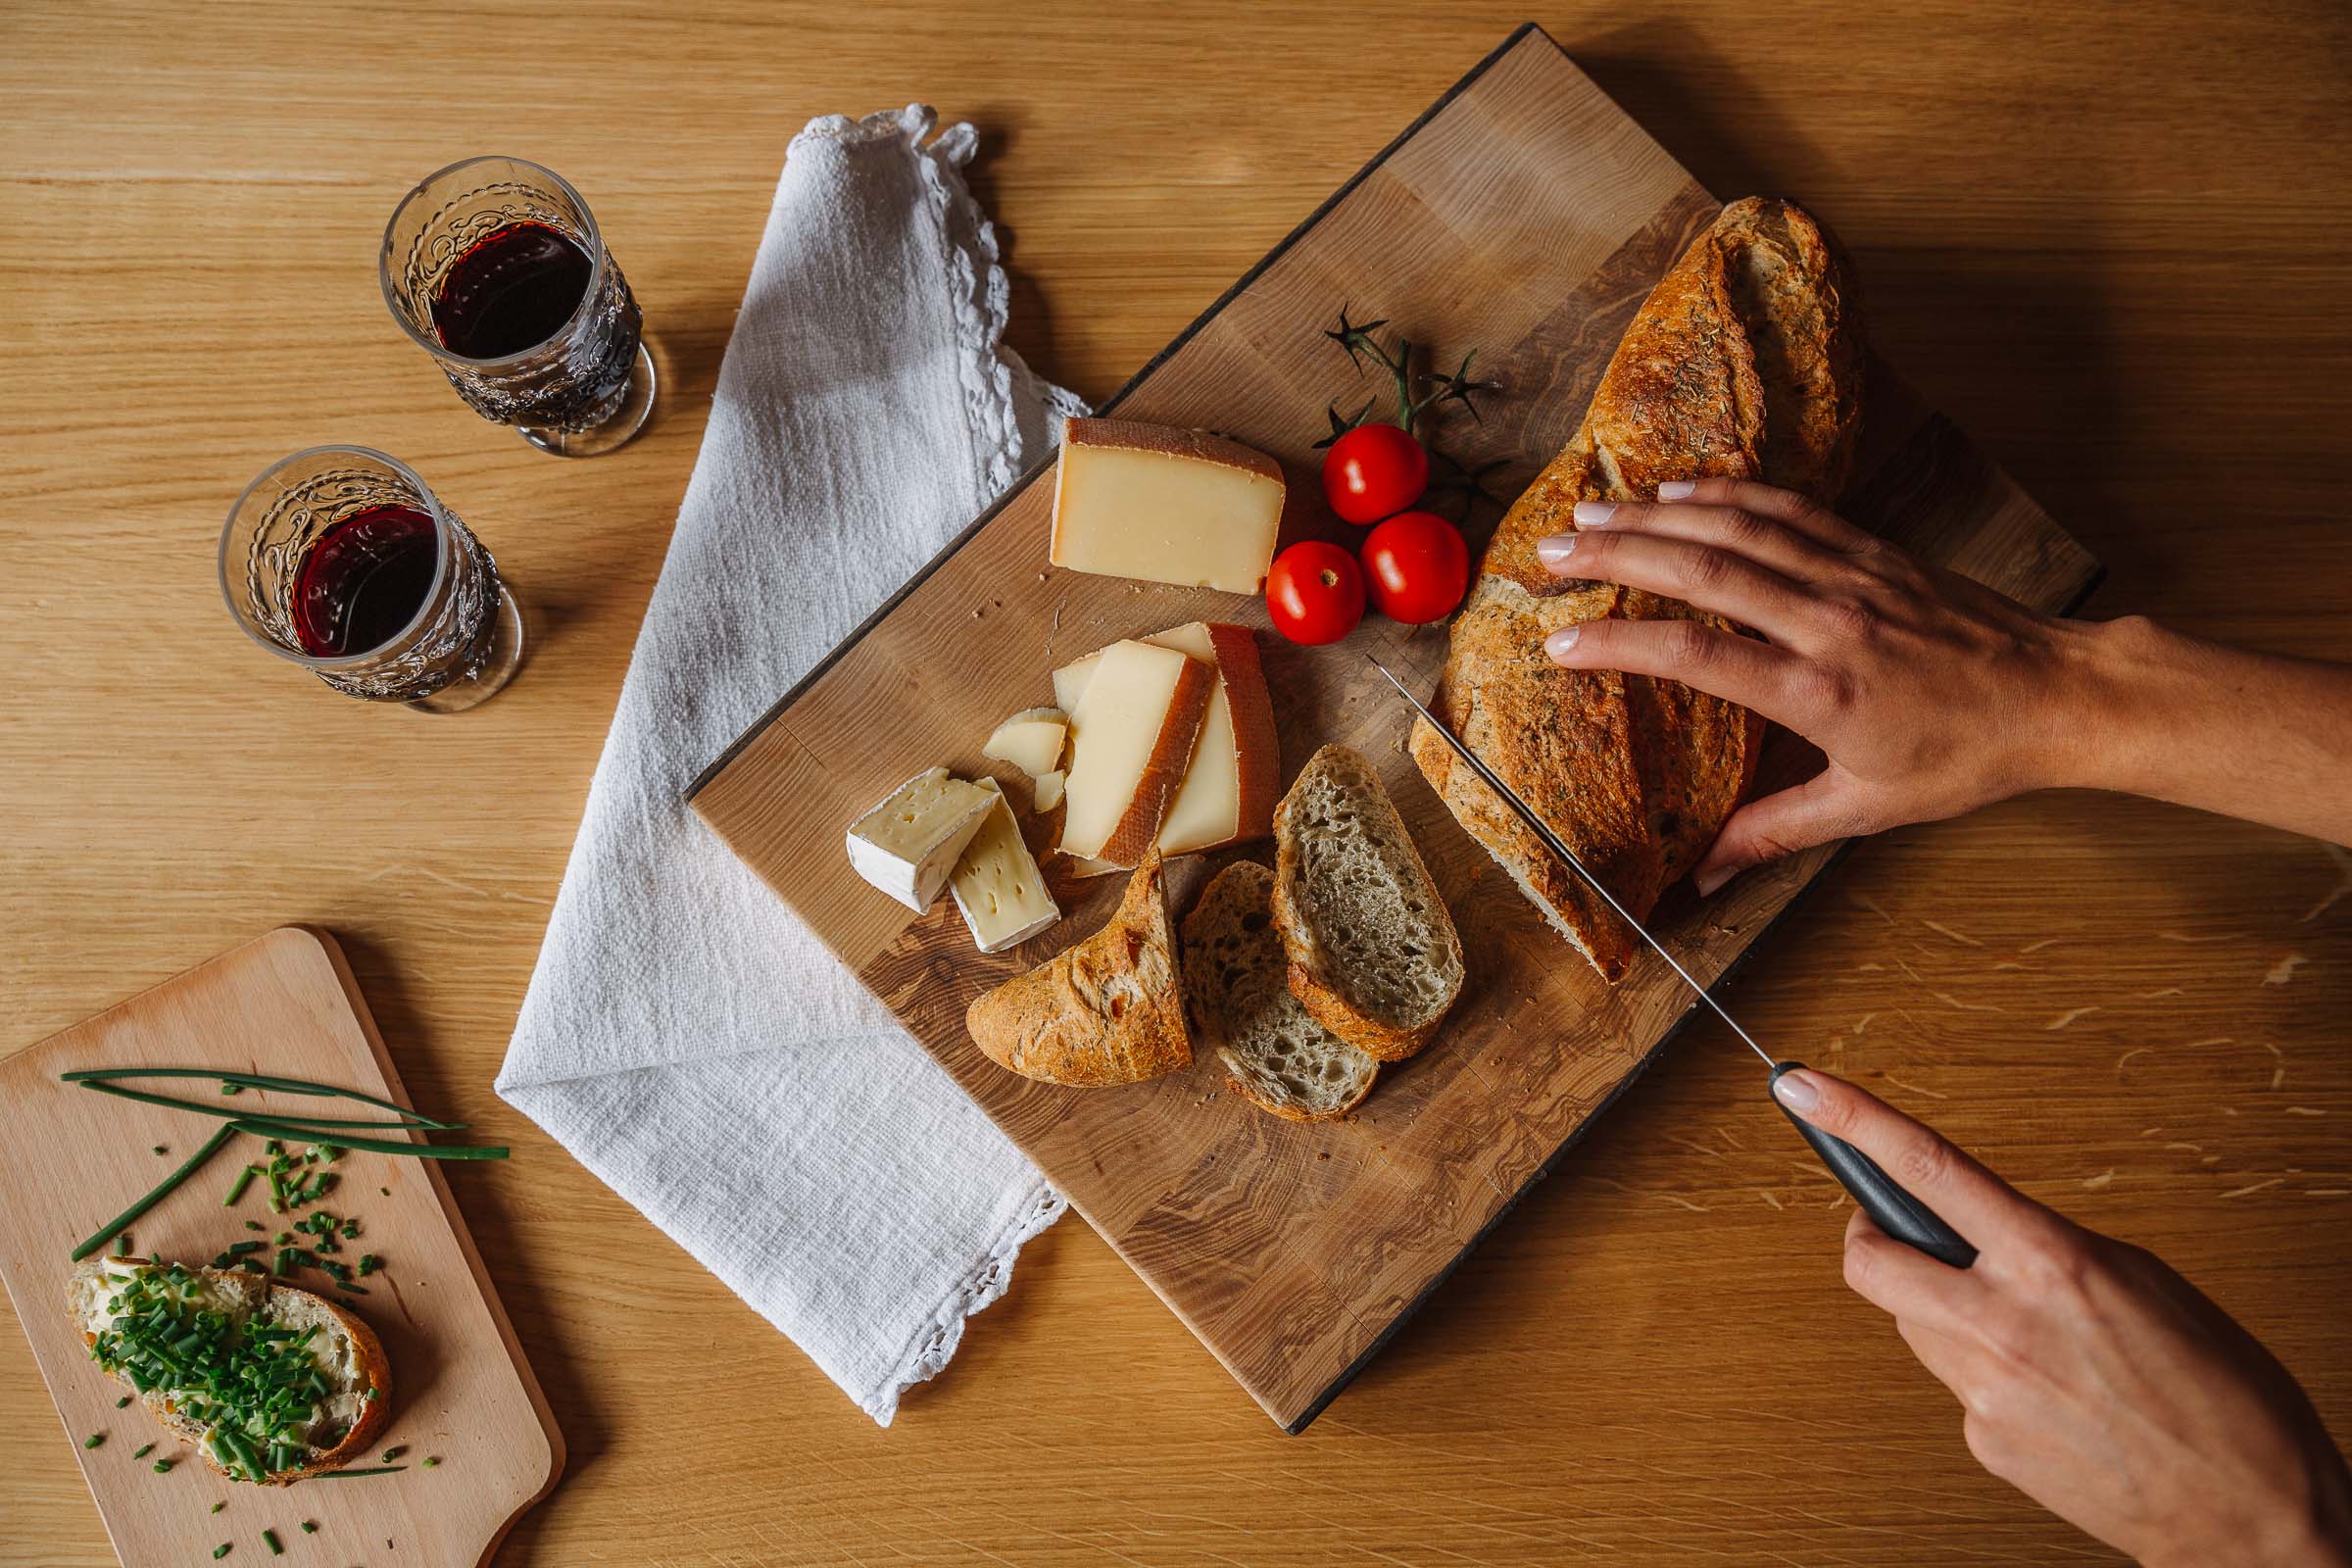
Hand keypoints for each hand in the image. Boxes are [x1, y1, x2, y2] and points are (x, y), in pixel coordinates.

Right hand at [1536, 477, 2110, 892]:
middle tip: (1549, 553)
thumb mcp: (1866, 807)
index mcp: (1823, 694)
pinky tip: (1677, 490)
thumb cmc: (1965, 758)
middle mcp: (1830, 623)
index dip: (1623, 645)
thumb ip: (1772, 832)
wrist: (2058, 695)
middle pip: (1705, 571)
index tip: (1561, 644)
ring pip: (1738, 529)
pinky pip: (1787, 510)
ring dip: (1655, 516)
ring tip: (1589, 513)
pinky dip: (1726, 494)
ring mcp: (1851, 577)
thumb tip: (1700, 875)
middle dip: (1617, 556)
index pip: (1700, 657)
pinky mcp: (1871, 550)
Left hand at [1772, 1067, 2351, 1565]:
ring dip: (1942, 1314)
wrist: (2252, 1513)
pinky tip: (2048, 1394)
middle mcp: (2004, 1323)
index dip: (1856, 1120)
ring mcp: (1986, 1388)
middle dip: (1868, 1238)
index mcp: (2052, 1262)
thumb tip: (1982, 1232)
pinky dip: (1987, 1377)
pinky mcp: (1983, 1441)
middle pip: (1869, 1260)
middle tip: (1894, 1233)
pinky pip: (1956, 1385)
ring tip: (2024, 1334)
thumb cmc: (2222, 1393)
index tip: (1804, 1087)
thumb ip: (2045, 1248)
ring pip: (1912, 1325)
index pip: (1930, 1168)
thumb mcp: (2141, 1280)